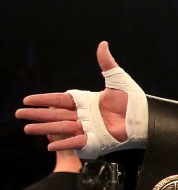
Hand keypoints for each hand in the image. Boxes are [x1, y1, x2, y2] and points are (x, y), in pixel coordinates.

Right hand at [16, 41, 147, 157]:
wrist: (145, 117)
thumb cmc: (134, 100)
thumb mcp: (118, 79)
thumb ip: (107, 63)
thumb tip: (102, 44)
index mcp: (87, 101)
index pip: (60, 100)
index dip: (44, 100)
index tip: (27, 99)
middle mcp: (84, 116)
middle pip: (56, 115)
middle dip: (37, 114)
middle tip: (19, 114)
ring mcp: (89, 129)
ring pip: (61, 127)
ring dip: (44, 128)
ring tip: (27, 129)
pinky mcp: (96, 140)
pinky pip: (77, 142)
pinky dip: (64, 143)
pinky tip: (50, 145)